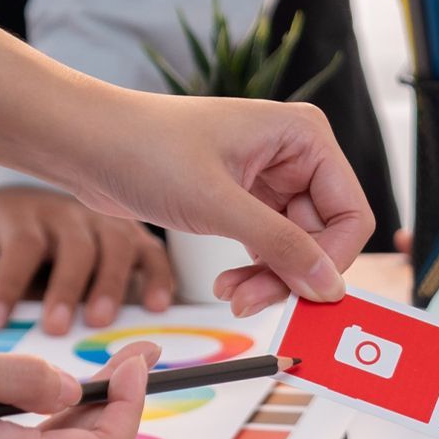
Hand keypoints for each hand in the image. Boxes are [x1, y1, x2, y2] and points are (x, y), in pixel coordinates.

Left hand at [0, 187, 171, 334]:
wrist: (33, 189)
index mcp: (19, 214)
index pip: (16, 246)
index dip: (5, 284)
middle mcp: (65, 213)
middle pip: (71, 246)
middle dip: (64, 287)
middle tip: (54, 328)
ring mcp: (102, 222)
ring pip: (115, 247)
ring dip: (111, 284)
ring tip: (99, 322)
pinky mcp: (133, 234)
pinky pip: (153, 252)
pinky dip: (159, 277)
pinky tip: (158, 307)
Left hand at [71, 93, 374, 317]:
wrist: (88, 145)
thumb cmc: (146, 151)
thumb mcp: (218, 204)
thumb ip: (281, 246)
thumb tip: (330, 286)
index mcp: (304, 137)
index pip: (350, 215)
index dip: (331, 260)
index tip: (302, 292)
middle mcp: (296, 156)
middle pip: (324, 238)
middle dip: (291, 274)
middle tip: (248, 301)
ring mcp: (272, 181)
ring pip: (297, 250)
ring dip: (270, 280)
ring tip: (231, 295)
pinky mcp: (247, 203)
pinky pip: (271, 250)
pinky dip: (255, 274)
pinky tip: (226, 285)